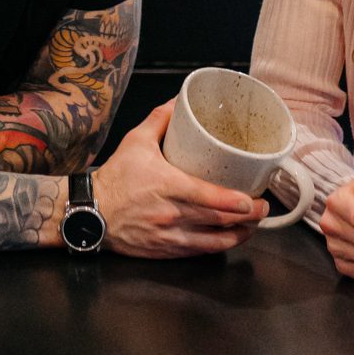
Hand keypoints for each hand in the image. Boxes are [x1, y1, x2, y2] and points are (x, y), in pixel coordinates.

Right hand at [92, 101, 268, 257]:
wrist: (91, 212)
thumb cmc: (116, 177)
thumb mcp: (136, 141)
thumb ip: (160, 119)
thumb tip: (179, 101)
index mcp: (168, 186)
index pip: (209, 198)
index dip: (236, 203)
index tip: (254, 200)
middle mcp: (172, 215)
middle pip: (218, 222)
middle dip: (247, 219)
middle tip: (263, 210)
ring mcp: (169, 237)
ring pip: (211, 243)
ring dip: (236, 237)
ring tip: (252, 227)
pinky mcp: (164, 251)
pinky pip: (196, 253)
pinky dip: (215, 248)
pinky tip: (226, 241)